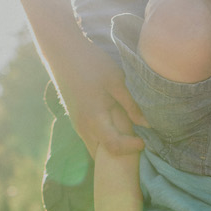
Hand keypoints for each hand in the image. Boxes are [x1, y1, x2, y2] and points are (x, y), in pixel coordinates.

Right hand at [51, 39, 146, 157]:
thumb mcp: (116, 81)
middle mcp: (82, 127)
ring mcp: (77, 125)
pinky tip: (116, 132)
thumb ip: (131, 105)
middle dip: (120, 157)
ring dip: (110, 151)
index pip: (113, 146)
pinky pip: (90, 140)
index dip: (130, 148)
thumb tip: (147, 125)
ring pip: (94, 149)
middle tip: (136, 145)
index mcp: (94, 118)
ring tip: (128, 140)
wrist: (63, 53)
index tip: (143, 141)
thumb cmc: (91, 63)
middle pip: (101, 156)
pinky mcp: (75, 121)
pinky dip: (103, 143)